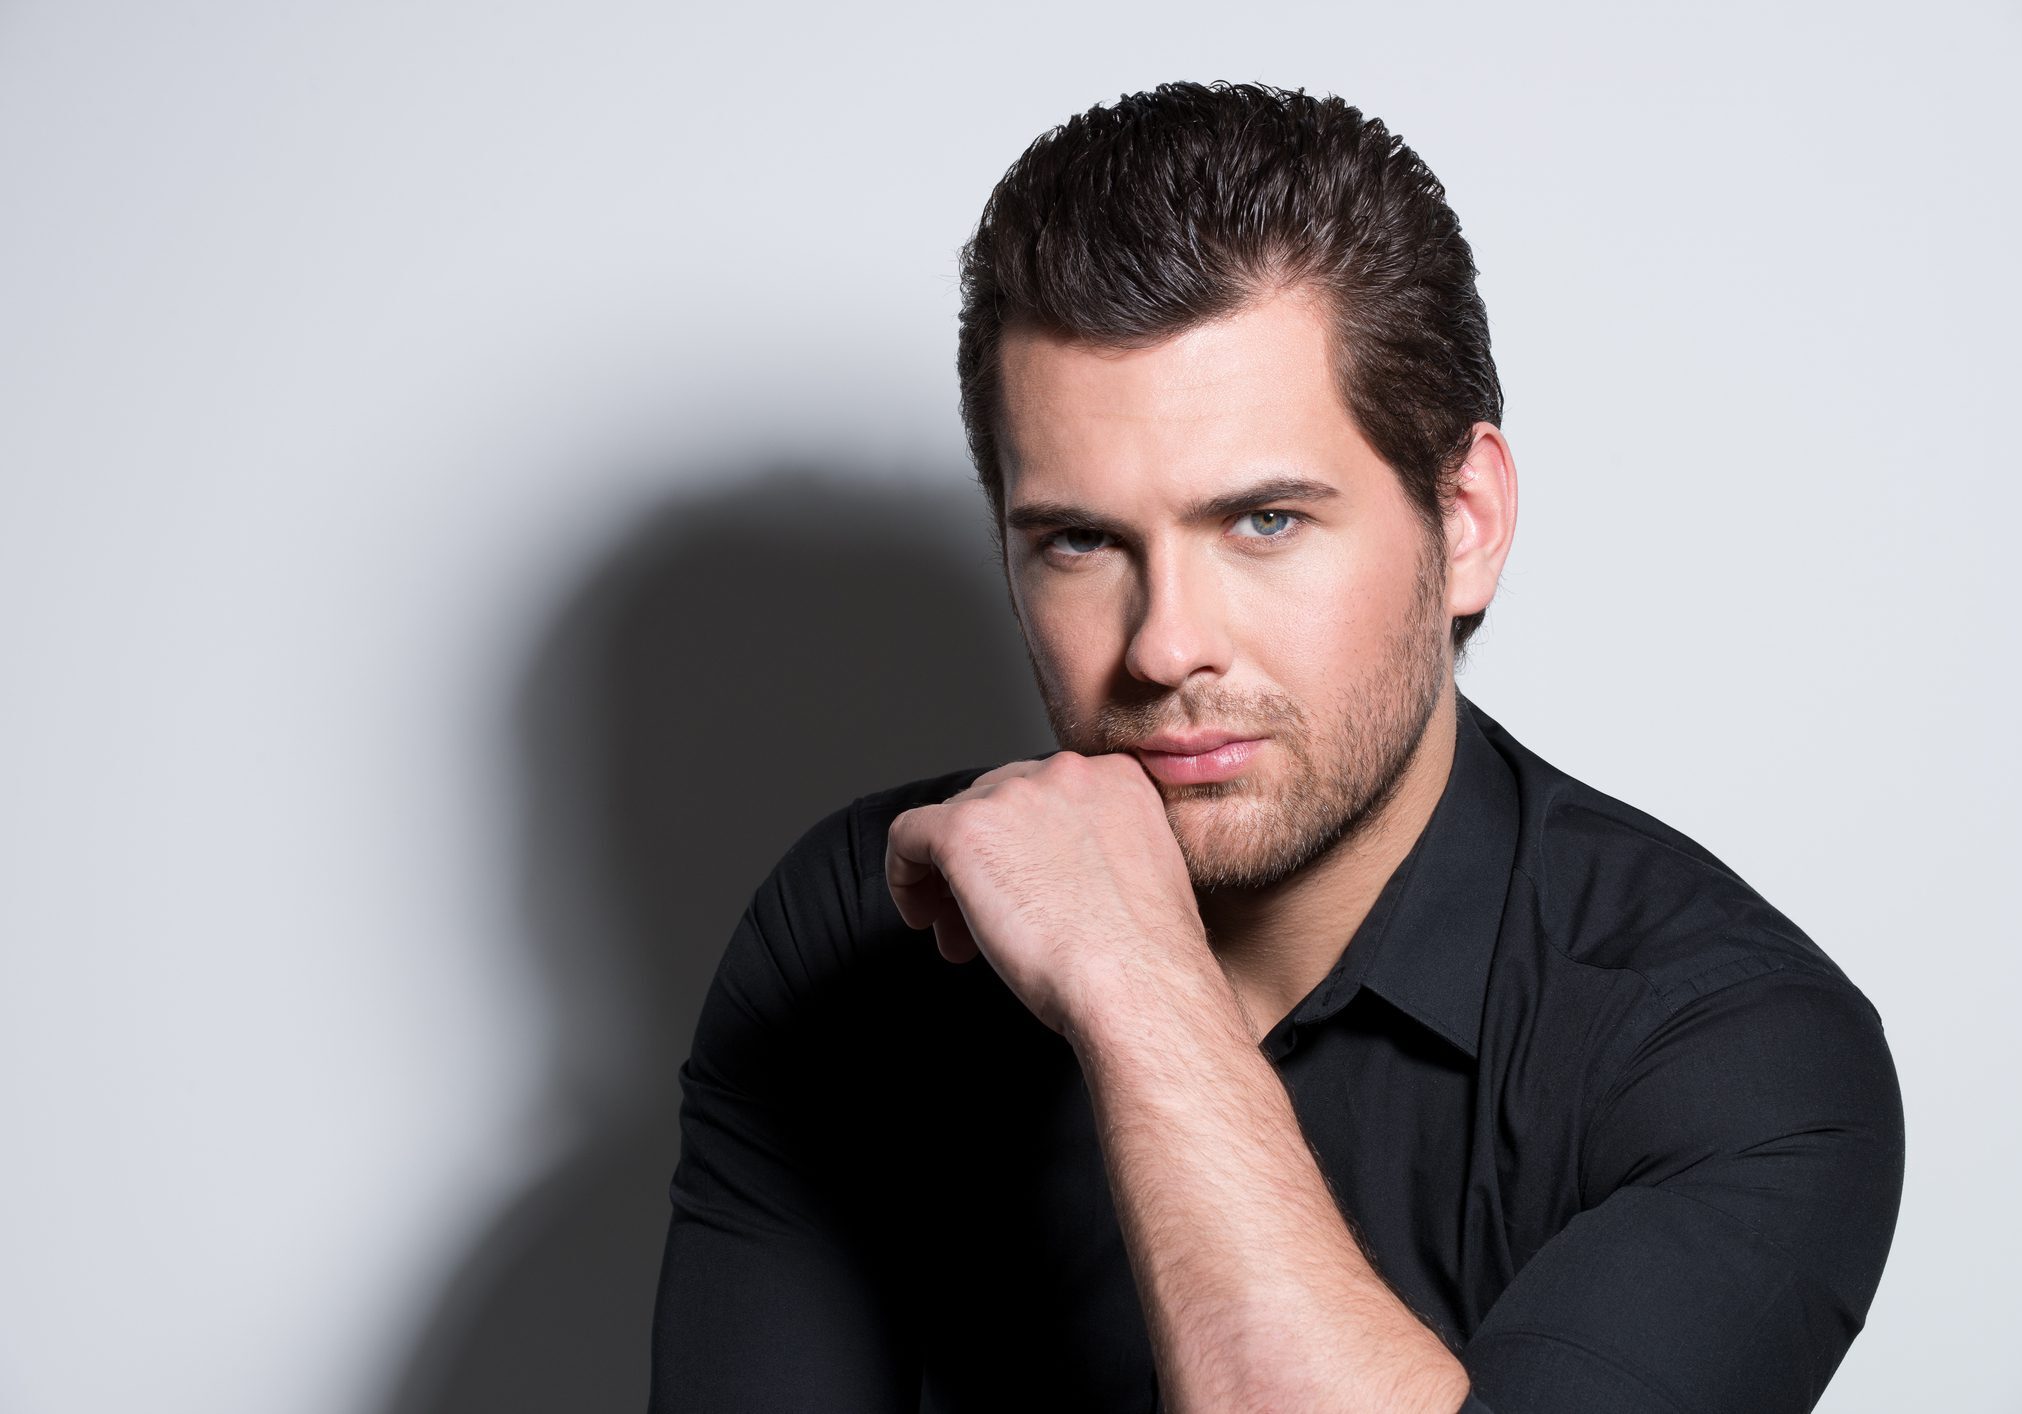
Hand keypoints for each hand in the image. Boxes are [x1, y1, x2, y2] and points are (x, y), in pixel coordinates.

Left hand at [884, 750, 1209, 1035]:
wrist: (1137, 986)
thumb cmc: (1143, 959)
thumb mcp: (1137, 877)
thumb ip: (1096, 851)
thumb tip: (1041, 870)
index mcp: (1116, 778)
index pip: (1043, 799)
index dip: (1024, 849)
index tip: (1024, 894)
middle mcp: (1065, 772)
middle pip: (995, 806)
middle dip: (984, 866)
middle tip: (983, 925)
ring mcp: (1014, 795)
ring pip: (953, 822)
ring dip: (951, 879)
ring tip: (960, 936)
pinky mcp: (965, 829)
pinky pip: (908, 833)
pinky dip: (904, 874)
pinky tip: (922, 916)